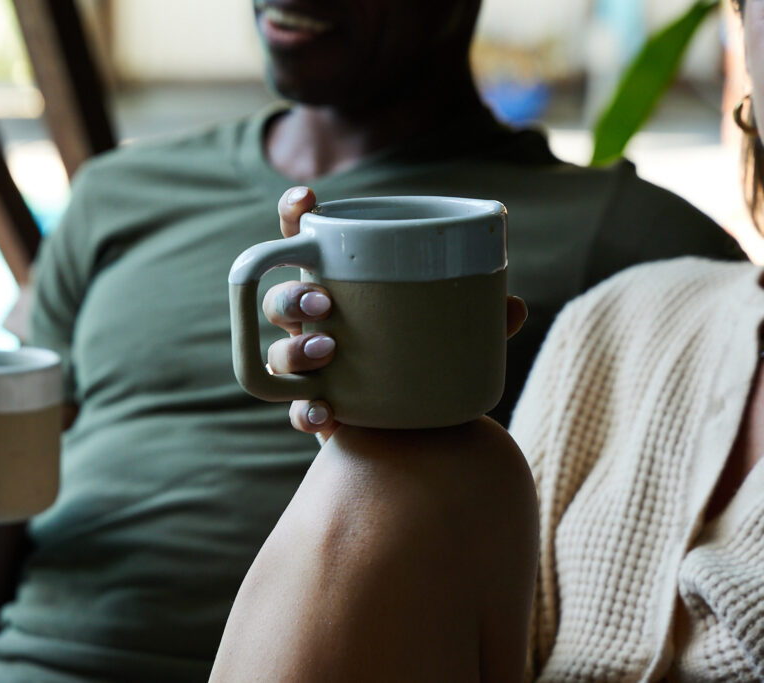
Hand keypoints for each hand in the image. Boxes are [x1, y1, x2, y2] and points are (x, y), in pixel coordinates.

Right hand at [267, 186, 528, 444]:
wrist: (417, 430)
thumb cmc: (425, 359)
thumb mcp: (450, 331)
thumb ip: (478, 318)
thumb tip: (516, 306)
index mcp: (337, 290)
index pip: (303, 247)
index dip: (293, 218)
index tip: (306, 198)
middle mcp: (312, 328)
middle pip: (280, 301)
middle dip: (292, 295)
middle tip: (324, 301)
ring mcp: (310, 371)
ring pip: (277, 356)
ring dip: (294, 350)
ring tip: (327, 348)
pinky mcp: (317, 411)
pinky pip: (296, 411)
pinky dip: (306, 411)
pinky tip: (326, 412)